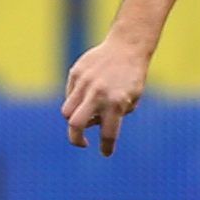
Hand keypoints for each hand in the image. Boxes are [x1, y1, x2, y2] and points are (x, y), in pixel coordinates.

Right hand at [61, 38, 148, 156]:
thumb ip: (115, 114)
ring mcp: (84, 83)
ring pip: (67, 111)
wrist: (127, 47)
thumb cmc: (132, 77)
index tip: (105, 153)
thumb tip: (93, 125)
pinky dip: (77, 101)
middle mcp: (98, 94)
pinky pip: (70, 94)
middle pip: (75, 125)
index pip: (108, 133)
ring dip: (74, 119)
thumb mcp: (132, 98)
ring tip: (88, 115)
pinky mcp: (75, 73)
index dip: (106, 147)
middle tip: (83, 143)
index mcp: (116, 103)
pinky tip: (89, 94)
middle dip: (76, 139)